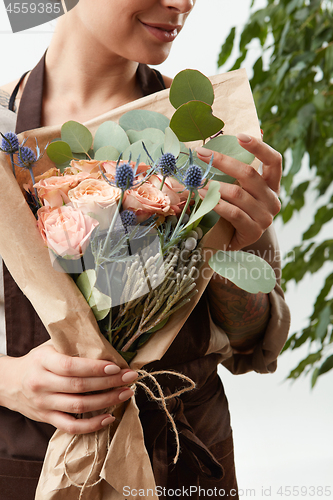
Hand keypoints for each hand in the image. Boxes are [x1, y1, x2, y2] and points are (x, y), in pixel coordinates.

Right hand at [0, 343, 137, 433]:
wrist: (9, 382)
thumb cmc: (38, 360)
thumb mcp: (50, 346)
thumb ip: (73, 346)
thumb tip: (107, 344)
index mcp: (43, 361)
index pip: (71, 366)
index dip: (95, 367)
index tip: (117, 366)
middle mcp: (41, 383)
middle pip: (79, 386)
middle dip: (109, 382)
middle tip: (130, 377)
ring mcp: (43, 403)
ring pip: (78, 406)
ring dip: (106, 401)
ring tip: (126, 394)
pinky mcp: (46, 418)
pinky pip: (71, 426)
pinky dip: (92, 425)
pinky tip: (109, 417)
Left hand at [196, 133, 281, 250]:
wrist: (237, 241)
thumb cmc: (238, 209)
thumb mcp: (242, 189)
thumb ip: (238, 170)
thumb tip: (227, 139)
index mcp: (272, 185)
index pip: (274, 161)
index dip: (259, 147)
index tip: (240, 136)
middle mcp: (272, 199)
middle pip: (249, 174)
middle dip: (223, 161)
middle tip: (202, 153)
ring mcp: (265, 217)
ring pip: (238, 194)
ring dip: (215, 185)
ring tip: (199, 181)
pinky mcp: (253, 231)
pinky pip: (233, 213)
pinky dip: (216, 203)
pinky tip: (203, 197)